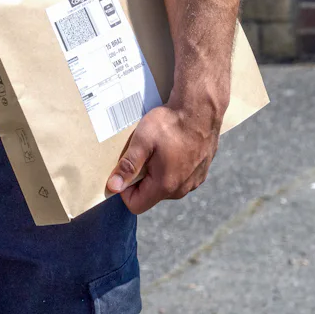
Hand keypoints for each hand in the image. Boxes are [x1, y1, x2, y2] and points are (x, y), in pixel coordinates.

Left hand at [105, 101, 219, 214]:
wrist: (201, 109)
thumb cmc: (171, 123)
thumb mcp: (143, 141)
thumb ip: (128, 166)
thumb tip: (113, 187)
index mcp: (165, 185)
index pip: (136, 204)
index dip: (125, 190)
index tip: (126, 169)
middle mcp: (182, 189)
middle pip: (151, 196)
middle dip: (142, 179)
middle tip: (143, 153)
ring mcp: (194, 182)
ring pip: (166, 187)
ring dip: (157, 173)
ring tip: (159, 149)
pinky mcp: (201, 173)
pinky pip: (180, 179)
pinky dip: (173, 168)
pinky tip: (173, 148)